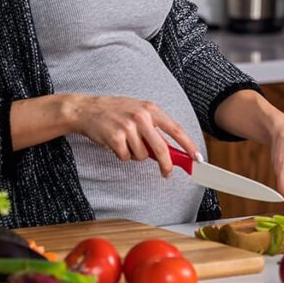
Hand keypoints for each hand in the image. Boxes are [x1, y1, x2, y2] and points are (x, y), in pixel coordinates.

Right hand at [68, 95, 200, 176]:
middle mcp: (142, 116)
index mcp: (151, 109)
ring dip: (134, 154)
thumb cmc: (115, 111)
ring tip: (125, 142)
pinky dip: (122, 155)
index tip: (196, 157)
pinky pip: (126, 157)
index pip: (176, 129)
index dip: (188, 144)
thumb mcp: (138, 112)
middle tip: (166, 173)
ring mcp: (128, 127)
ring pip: (141, 156)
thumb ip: (154, 128)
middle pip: (161, 148)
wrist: (87, 109)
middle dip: (165, 164)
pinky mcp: (115, 138)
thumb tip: (171, 150)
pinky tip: (115, 143)